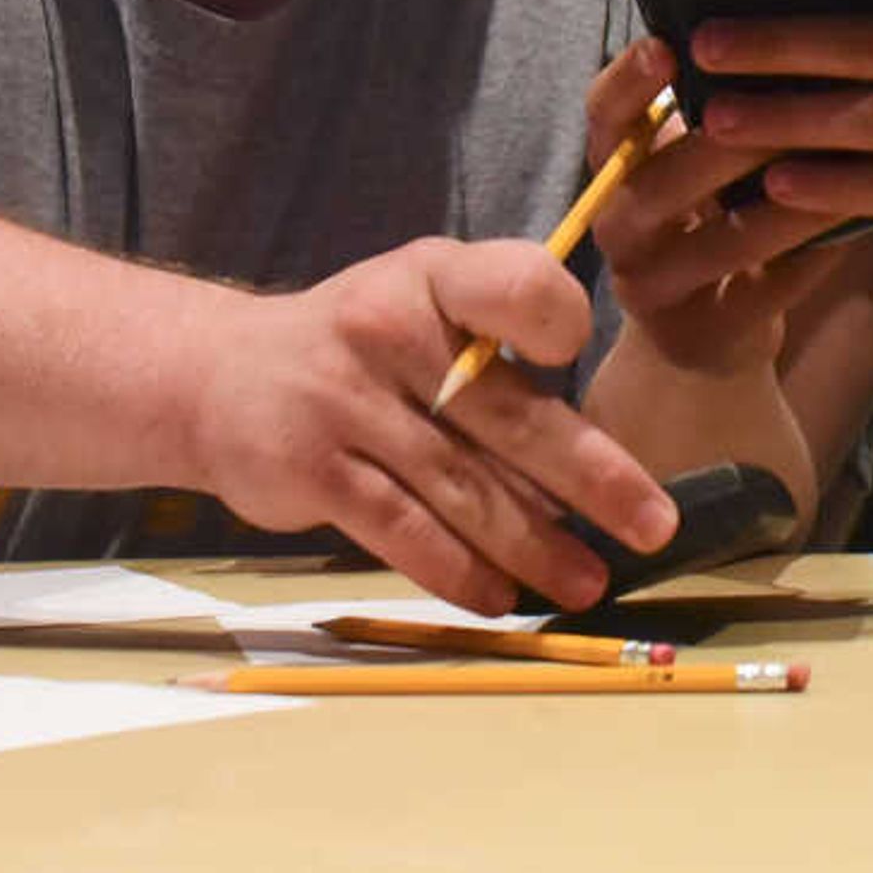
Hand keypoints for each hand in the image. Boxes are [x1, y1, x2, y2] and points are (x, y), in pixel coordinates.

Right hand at [182, 237, 677, 616]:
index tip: (572, 355)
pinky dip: (457, 571)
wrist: (217, 375)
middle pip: (509, 414)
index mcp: (435, 275)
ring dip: (535, 545)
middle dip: (594, 478)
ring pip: (462, 487)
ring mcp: (346, 402)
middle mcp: (391, 330)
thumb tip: (595, 454)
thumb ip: (498, 349)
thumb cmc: (361, 343)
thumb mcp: (426, 302)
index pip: (516, 285)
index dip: (555, 318)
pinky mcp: (312, 470)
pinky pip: (403, 531)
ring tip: (588, 583)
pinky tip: (499, 597)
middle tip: (655, 526)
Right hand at [581, 36, 835, 373]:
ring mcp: (651, 290)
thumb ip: (719, 115)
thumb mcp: (702, 169)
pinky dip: (812, 255)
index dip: (627, 82)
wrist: (709, 340)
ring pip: (720, 241)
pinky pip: (762, 292)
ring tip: (844, 164)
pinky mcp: (699, 336)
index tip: (666, 44)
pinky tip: (859, 224)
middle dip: (728, 142)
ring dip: (787, 202)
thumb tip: (787, 36)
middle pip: (660, 181)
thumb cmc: (718, 221)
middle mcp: (617, 230)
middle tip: (789, 102)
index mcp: (615, 173)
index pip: (604, 120)